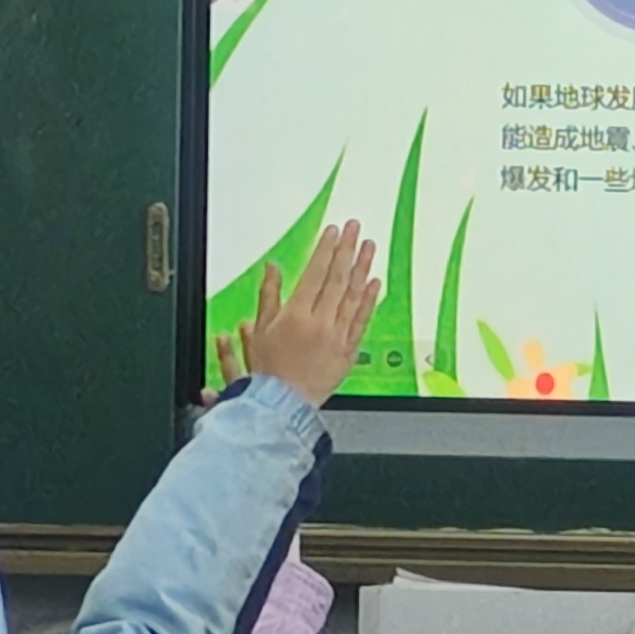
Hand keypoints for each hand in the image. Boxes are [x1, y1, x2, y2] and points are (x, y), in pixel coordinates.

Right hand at [213, 221, 379, 403]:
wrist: (282, 406)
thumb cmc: (267, 372)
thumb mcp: (259, 330)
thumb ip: (268, 295)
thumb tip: (273, 267)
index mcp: (296, 314)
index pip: (315, 273)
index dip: (326, 249)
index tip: (334, 231)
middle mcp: (320, 322)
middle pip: (337, 278)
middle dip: (347, 249)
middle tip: (356, 228)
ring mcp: (337, 337)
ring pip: (353, 296)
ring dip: (362, 268)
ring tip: (369, 246)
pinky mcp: (348, 351)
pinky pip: (361, 321)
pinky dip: (369, 301)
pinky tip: (375, 283)